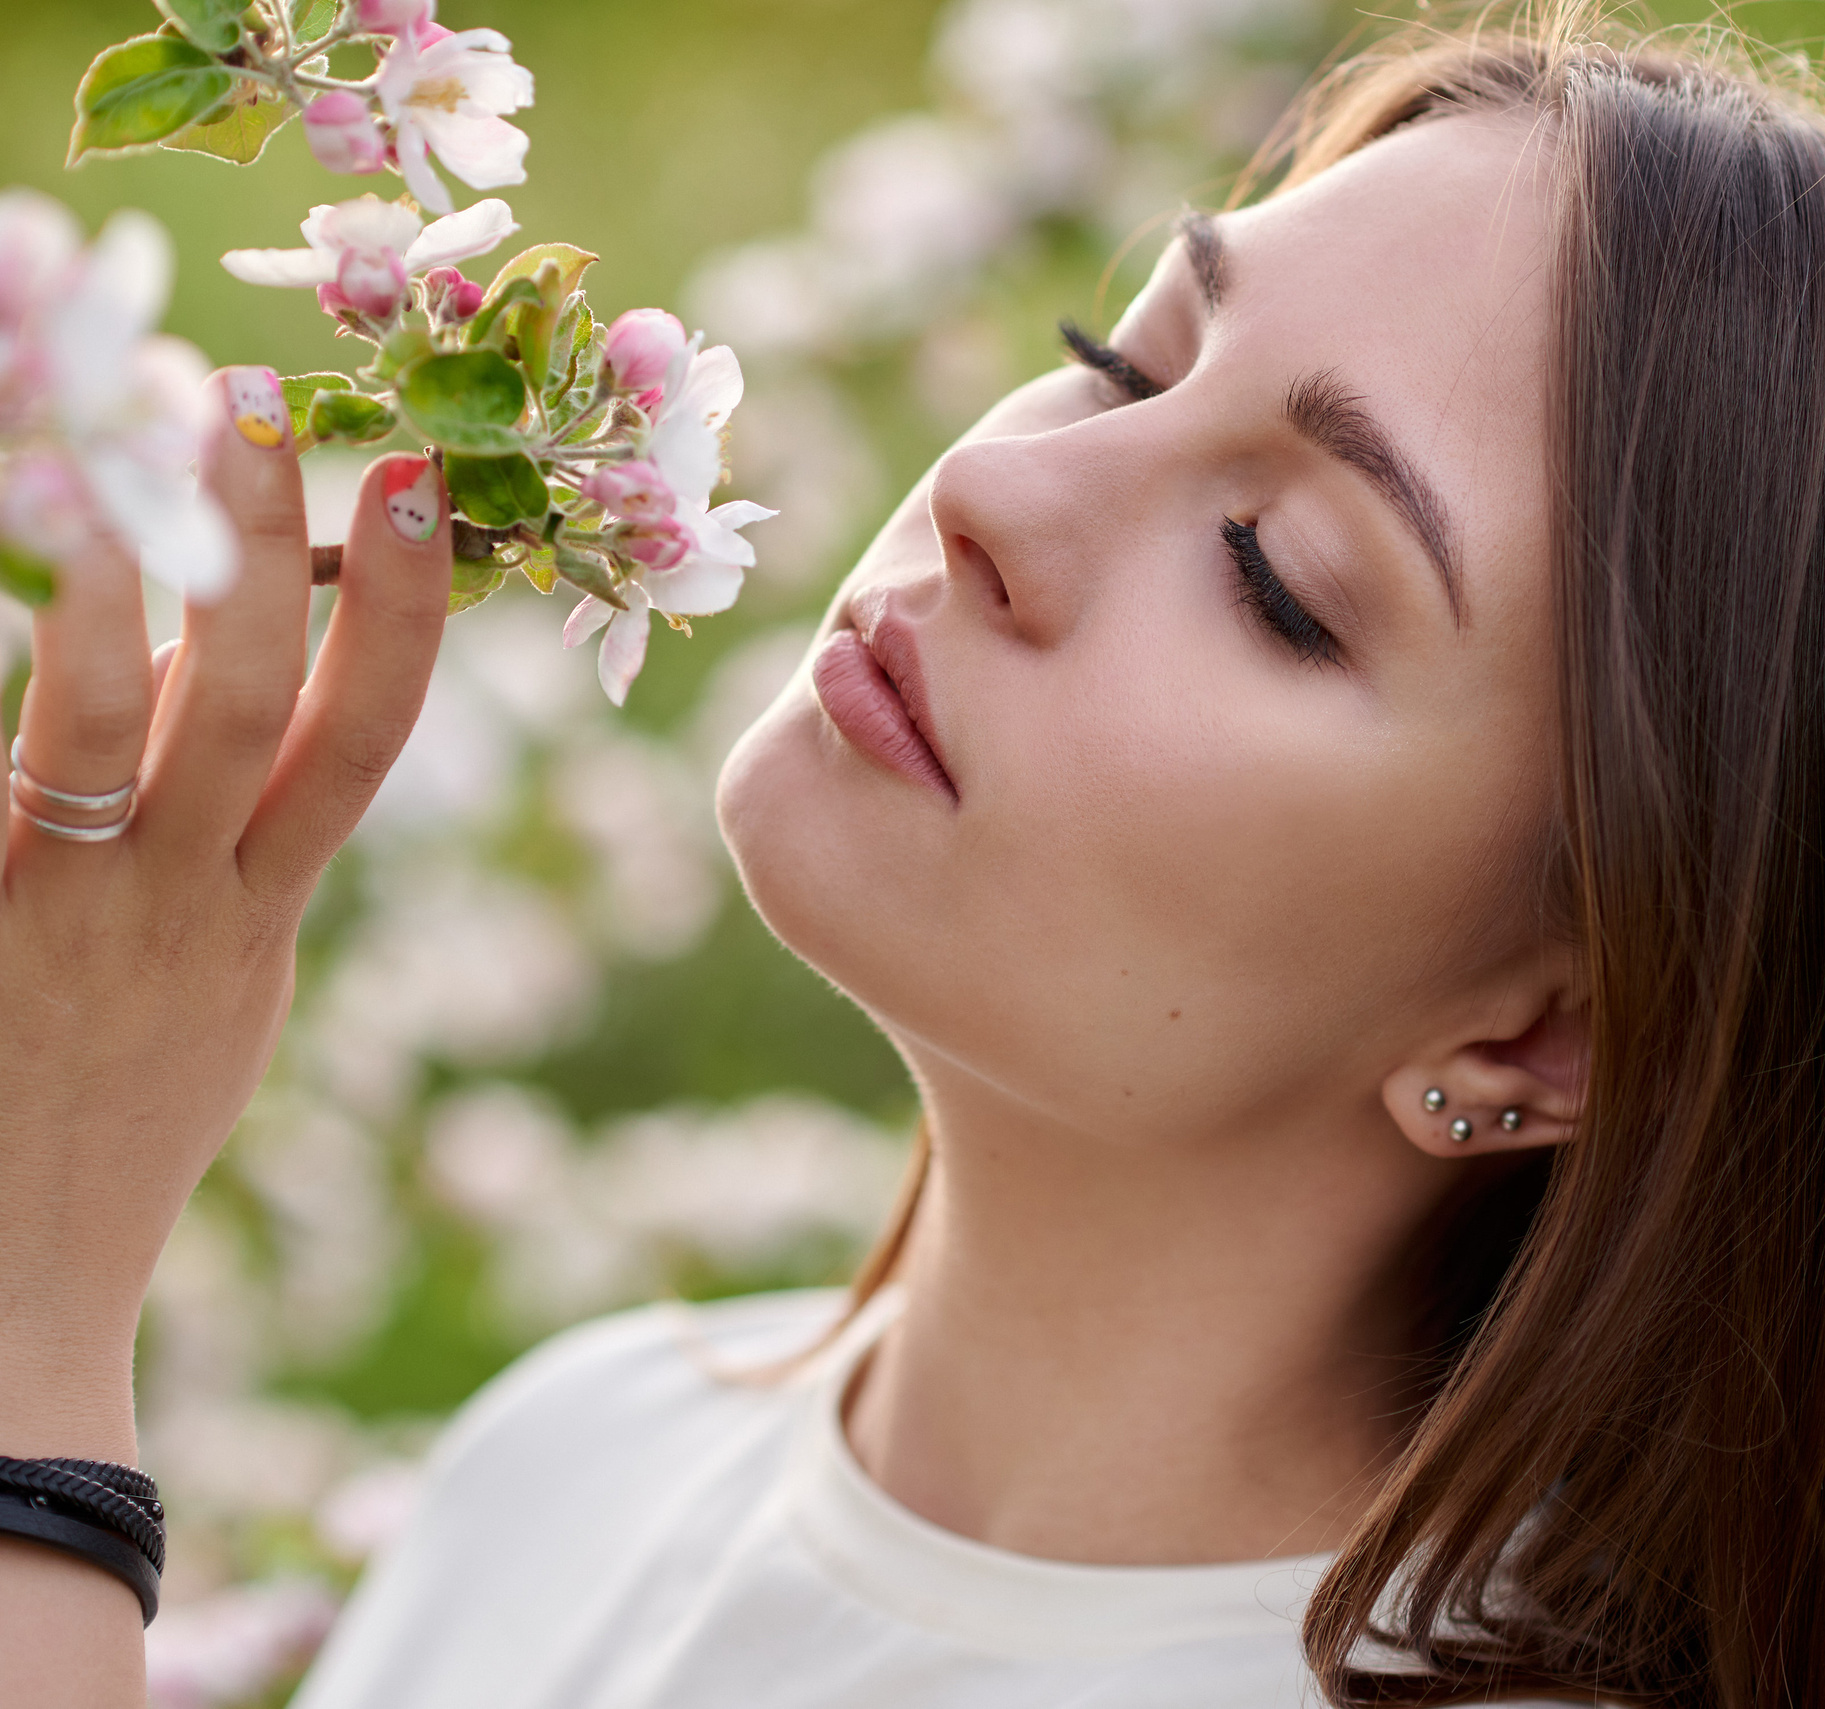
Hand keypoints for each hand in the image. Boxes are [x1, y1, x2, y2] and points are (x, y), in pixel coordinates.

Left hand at [0, 367, 447, 1698]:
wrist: (13, 1293)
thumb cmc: (107, 1126)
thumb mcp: (209, 991)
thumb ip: (219, 848)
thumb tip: (199, 669)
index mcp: (260, 915)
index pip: (365, 739)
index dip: (402, 610)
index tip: (416, 483)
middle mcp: (185, 905)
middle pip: (264, 703)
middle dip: (272, 546)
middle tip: (257, 403)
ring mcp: (68, 918)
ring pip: (106, 727)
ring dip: (112, 582)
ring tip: (101, 448)